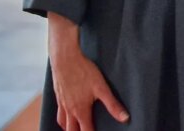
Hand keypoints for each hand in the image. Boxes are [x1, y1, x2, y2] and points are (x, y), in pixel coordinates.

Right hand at [48, 12, 128, 129]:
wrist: (65, 59)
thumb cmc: (84, 71)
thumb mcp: (102, 87)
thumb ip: (112, 104)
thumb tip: (125, 118)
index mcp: (80, 111)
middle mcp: (69, 111)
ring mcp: (62, 104)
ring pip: (64, 124)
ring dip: (70, 130)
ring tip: (77, 129)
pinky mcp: (58, 97)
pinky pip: (59, 115)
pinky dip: (63, 121)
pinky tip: (66, 117)